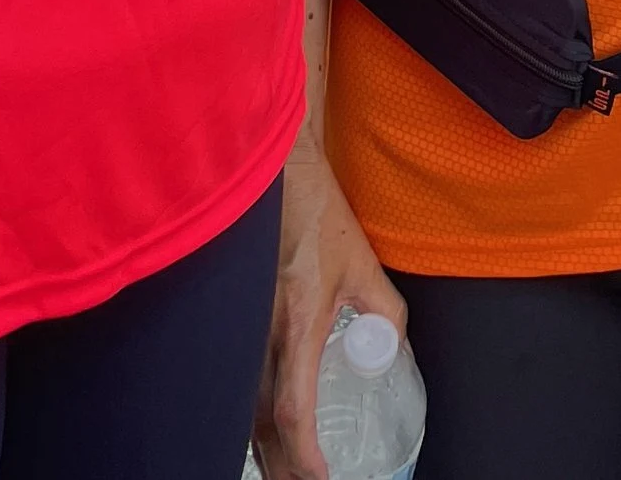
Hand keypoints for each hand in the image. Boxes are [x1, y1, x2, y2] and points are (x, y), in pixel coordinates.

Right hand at [255, 134, 406, 479]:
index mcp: (295, 324)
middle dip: (282, 468)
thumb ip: (384, 310)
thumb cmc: (316, 213)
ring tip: (283, 473)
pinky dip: (246, 418)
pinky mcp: (229, 321)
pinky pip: (234, 385)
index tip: (322, 479)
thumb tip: (391, 348)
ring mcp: (238, 330)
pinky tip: (257, 431)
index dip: (304, 456)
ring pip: (242, 410)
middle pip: (262, 427)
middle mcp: (259, 335)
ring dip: (262, 449)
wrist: (268, 172)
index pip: (292, 412)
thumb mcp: (361, 262)